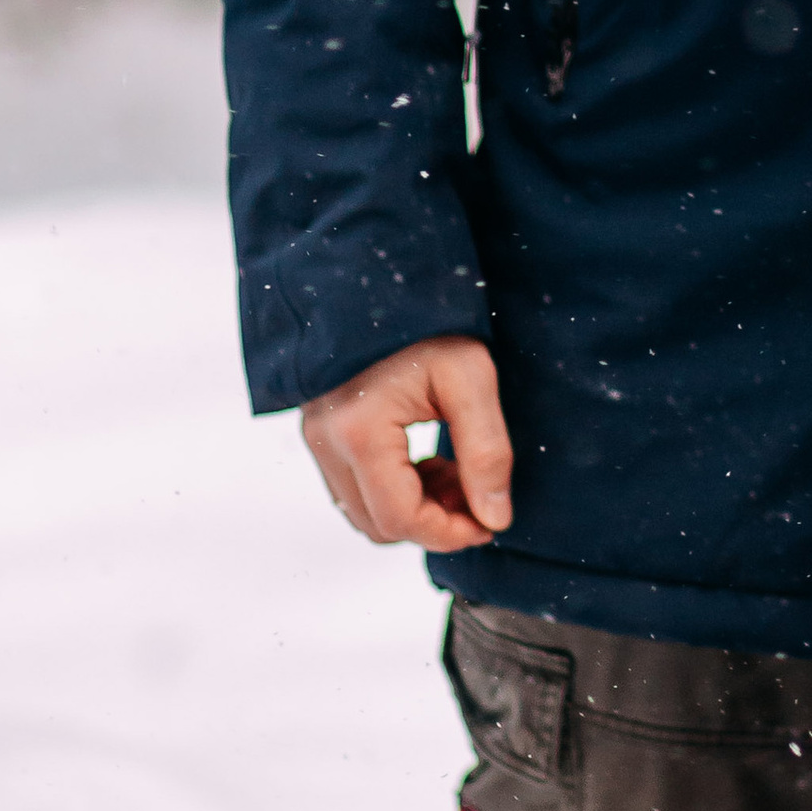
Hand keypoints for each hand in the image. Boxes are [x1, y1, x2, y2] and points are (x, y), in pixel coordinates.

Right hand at [302, 334, 512, 549]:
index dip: (450, 534)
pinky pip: (355, 489)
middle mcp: (325, 442)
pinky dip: (395, 490)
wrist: (383, 277)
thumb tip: (495, 519)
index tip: (491, 524)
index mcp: (358, 431)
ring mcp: (316, 437)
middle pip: (379, 525)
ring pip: (364, 512)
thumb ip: (487, 452)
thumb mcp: (472, 378)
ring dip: (415, 508)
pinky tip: (429, 459)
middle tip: (476, 491)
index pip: (401, 519)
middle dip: (434, 522)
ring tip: (456, 470)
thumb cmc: (430, 323)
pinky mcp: (321, 431)